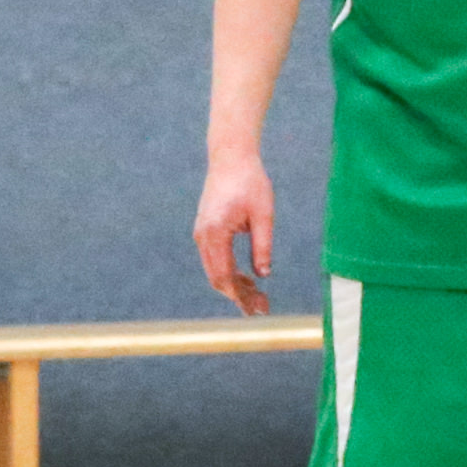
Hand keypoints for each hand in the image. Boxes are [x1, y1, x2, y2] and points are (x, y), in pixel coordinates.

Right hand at [194, 154, 278, 314]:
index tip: (257, 309)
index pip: (224, 276)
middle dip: (238, 296)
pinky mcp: (206, 231)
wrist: (231, 157)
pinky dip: (230, 273)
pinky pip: (215, 260)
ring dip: (235, 287)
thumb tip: (264, 275)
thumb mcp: (264, 214)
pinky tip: (248, 280)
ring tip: (258, 297)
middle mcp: (203, 236)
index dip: (240, 296)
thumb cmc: (250, 181)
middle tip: (262, 308)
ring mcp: (202, 234)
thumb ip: (263, 246)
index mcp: (215, 232)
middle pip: (217, 278)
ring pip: (215, 271)